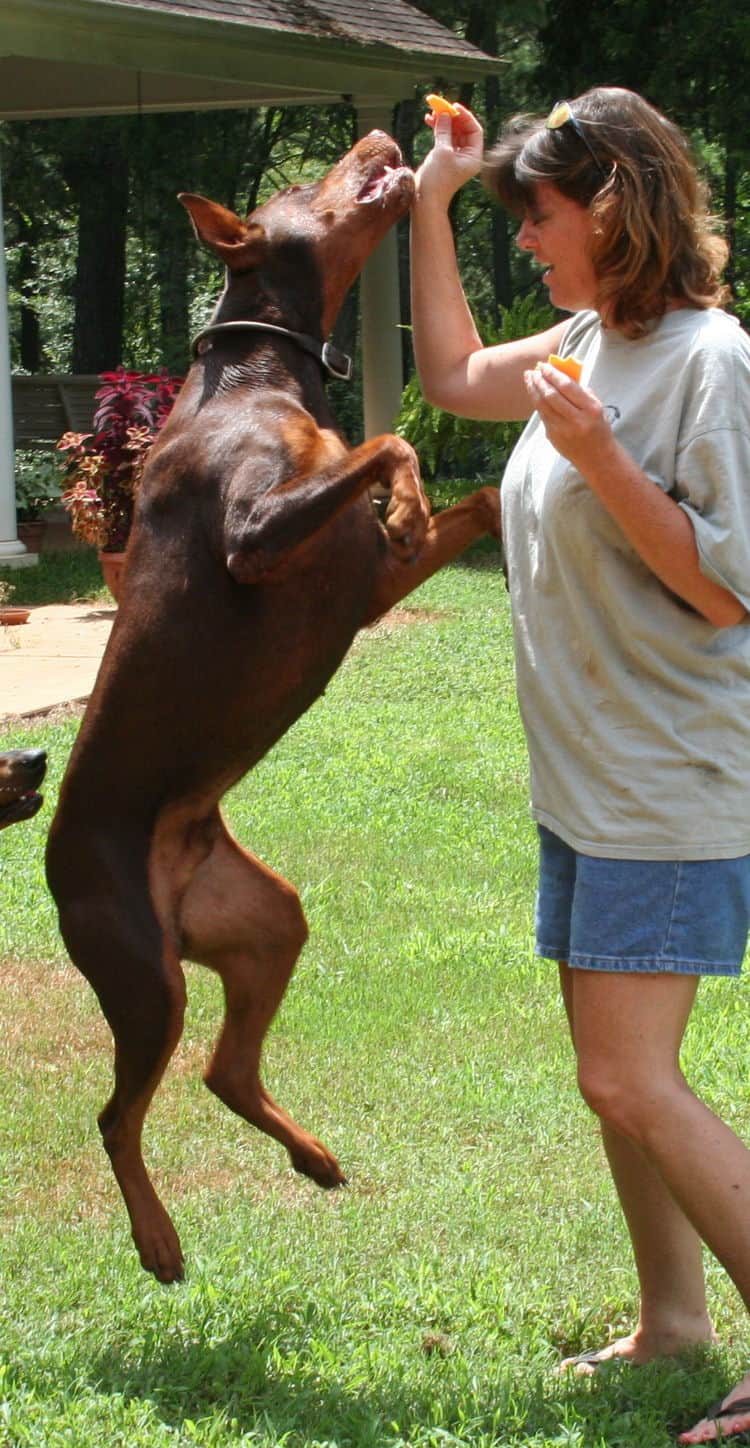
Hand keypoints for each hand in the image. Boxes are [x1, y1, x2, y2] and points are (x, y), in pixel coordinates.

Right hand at [414, 105, 483, 207]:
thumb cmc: (437, 179)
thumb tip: (444, 112)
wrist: (425, 200)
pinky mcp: (445, 158)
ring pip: (452, 132)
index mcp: (473, 156)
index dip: (465, 116)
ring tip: (431, 112)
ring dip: (443, 121)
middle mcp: (467, 156)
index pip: (474, 130)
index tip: (453, 106)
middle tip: (440, 106)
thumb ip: (444, 130)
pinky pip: (444, 138)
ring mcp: (456, 157)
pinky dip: (437, 129)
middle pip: (463, 129)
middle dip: (452, 117)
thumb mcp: (442, 151)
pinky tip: (428, 120)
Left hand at [524, 362, 618, 478]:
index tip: (545, 365)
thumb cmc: (598, 427)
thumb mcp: (597, 407)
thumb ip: (582, 391)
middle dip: (540, 380)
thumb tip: (561, 373)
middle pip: (552, 395)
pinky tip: (534, 392)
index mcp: (591, 410)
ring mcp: (563, 430)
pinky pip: (542, 415)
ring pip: (543, 405)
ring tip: (530, 377)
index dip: (553, 374)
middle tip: (534, 369)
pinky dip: (537, 402)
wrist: (597, 457)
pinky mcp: (553, 436)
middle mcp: (576, 420)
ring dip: (534, 389)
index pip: (568, 387)